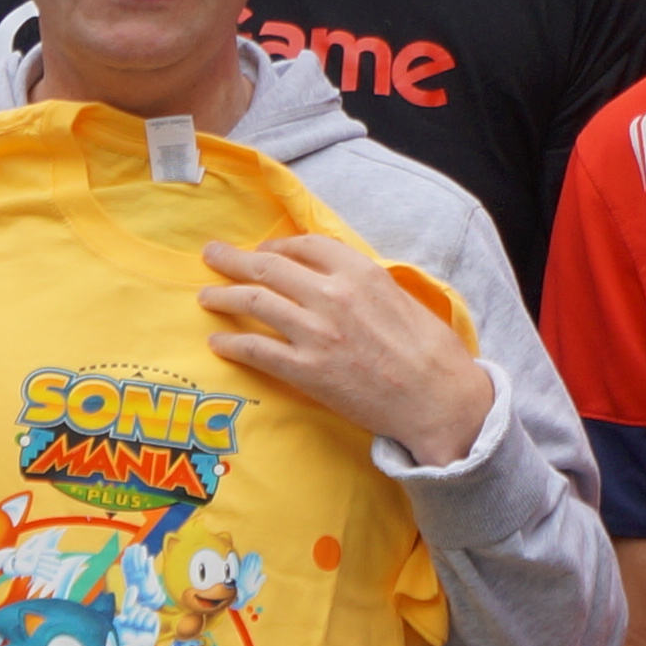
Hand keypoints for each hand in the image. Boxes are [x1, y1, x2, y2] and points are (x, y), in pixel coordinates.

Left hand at [200, 235, 491, 465]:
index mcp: (360, 272)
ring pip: (254, 301)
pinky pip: (256, 349)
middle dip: (235, 259)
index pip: (305, 245)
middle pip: (269, 267)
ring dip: (224, 296)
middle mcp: (332, 295)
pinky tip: (218, 341)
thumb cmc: (431, 352)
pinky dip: (232, 343)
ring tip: (207, 296)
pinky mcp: (306, 371)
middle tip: (213, 255)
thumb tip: (338, 279)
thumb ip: (364, 284)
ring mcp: (315, 333)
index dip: (278, 245)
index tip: (264, 250)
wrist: (438, 401)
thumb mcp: (402, 298)